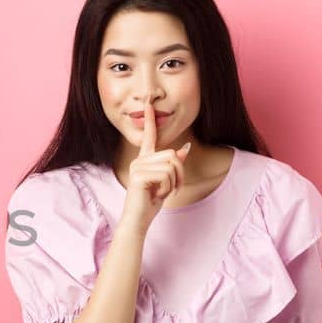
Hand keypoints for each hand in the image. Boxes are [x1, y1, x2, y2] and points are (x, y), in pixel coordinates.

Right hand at [120, 98, 190, 231]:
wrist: (138, 220)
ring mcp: (137, 166)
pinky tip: (157, 195)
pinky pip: (166, 175)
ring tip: (163, 192)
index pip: (150, 136)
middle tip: (173, 188)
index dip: (150, 119)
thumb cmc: (150, 202)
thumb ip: (174, 165)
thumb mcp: (167, 182)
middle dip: (180, 174)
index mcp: (145, 159)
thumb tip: (184, 149)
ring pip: (171, 165)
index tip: (148, 103)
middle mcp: (139, 160)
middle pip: (173, 155)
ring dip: (174, 182)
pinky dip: (168, 188)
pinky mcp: (138, 175)